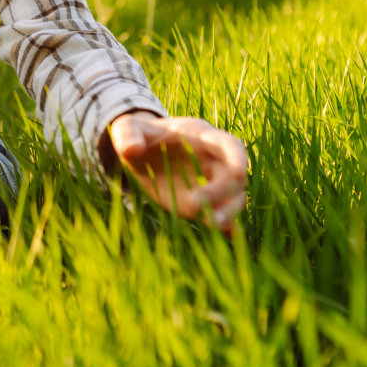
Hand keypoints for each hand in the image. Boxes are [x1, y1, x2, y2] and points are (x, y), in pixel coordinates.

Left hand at [106, 112, 248, 234]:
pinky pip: (223, 213)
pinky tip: (229, 236)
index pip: (230, 145)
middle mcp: (212, 160)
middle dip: (222, 191)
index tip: (239, 173)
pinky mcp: (204, 202)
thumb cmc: (138, 136)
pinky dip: (228, 226)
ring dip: (228, 212)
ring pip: (234, 198)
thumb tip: (132, 149)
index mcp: (201, 136)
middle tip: (197, 205)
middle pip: (234, 177)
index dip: (238, 158)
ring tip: (211, 224)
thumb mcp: (127, 129)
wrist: (140, 152)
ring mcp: (210, 183)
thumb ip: (128, 135)